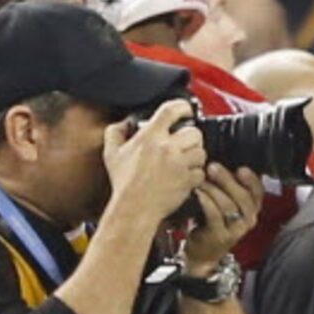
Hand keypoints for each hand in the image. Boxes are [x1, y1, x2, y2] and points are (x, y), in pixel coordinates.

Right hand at [101, 101, 205, 233]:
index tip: (186, 110)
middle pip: (195, 132)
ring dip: (195, 155)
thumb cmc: (124, 182)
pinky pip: (201, 172)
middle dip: (192, 137)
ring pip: (202, 152)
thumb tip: (124, 123)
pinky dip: (196, 174)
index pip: (171, 111)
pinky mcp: (188, 180)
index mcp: (150, 137)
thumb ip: (115, 132)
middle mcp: (168, 148)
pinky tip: (184, 176)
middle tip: (184, 143)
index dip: (182, 106)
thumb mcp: (111, 152)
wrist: (135, 207)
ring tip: (184, 161)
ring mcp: (180, 164)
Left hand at [178, 164, 263, 277]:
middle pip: (243, 197)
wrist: (204, 253)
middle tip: (213, 166)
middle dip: (227, 180)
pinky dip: (206, 202)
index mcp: (252, 209)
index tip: (241, 168)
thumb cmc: (212, 223)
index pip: (258, 192)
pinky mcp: (220, 236)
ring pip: (229, 205)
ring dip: (213, 189)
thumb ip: (227, 188)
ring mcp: (236, 229)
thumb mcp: (225, 204)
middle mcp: (248, 219)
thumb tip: (218, 163)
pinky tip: (197, 193)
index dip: (252, 180)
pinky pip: (215, 215)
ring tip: (201, 179)